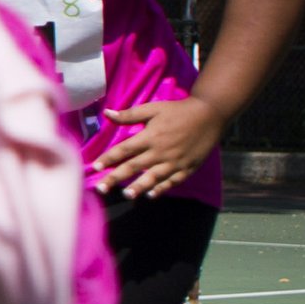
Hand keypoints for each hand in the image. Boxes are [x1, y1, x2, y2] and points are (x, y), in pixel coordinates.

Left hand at [93, 95, 225, 199]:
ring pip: (153, 177)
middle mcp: (161, 151)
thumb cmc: (178, 111)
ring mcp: (175, 161)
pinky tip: (151, 195)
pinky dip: (162, 188)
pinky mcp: (188, 167)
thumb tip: (106, 113)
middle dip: (116, 178)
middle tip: (100, 188)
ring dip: (139, 187)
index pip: (124, 150)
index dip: (108, 159)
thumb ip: (130, 115)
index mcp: (150, 136)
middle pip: (134, 167)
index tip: (94, 167)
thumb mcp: (153, 108)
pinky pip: (173, 181)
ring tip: (126, 195)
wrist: (209, 115)